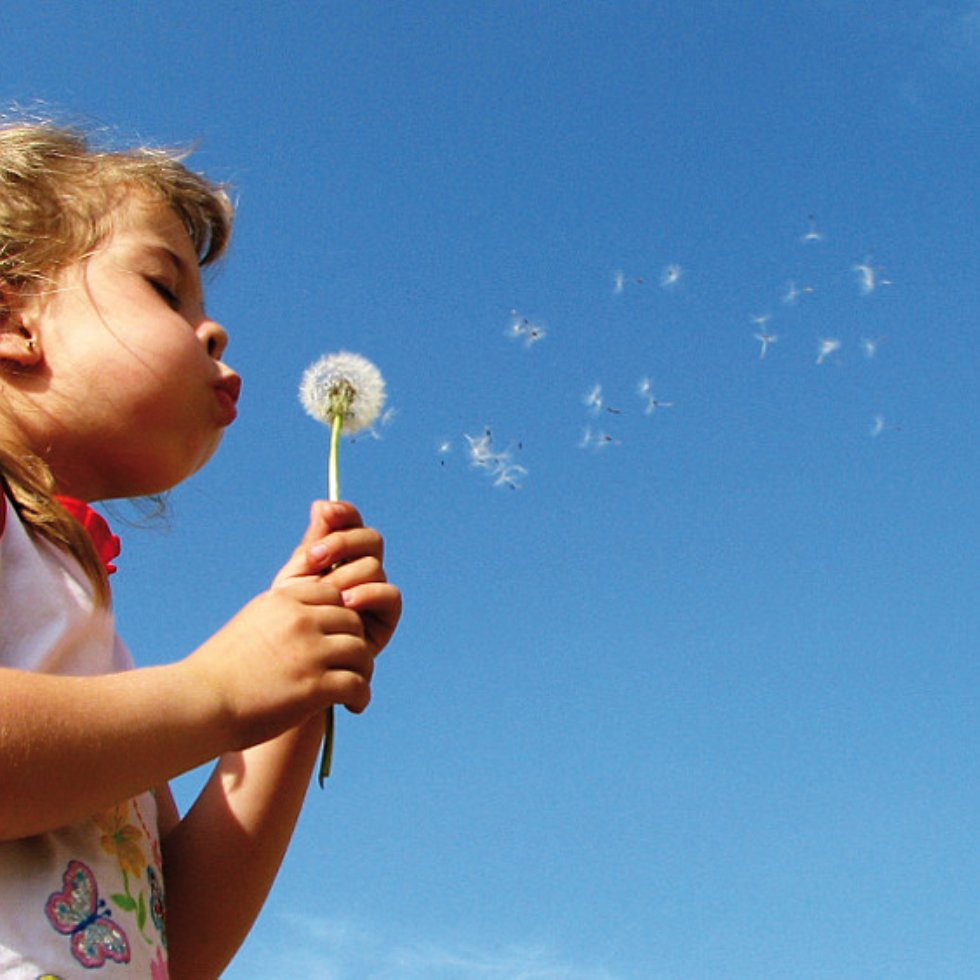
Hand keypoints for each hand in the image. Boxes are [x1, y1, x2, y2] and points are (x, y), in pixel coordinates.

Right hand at [183, 502, 400, 750]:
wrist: (198, 704)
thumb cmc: (219, 672)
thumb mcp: (251, 624)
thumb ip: (281, 615)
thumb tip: (308, 615)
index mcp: (283, 600)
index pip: (334, 594)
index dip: (342, 616)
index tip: (338, 637)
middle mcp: (299, 620)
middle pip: (352, 621)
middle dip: (355, 643)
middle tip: (353, 665)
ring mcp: (309, 651)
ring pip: (360, 651)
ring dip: (363, 670)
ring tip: (355, 687)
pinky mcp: (315, 686)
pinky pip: (357, 684)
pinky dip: (361, 696)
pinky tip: (354, 706)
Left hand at [274, 500, 401, 668]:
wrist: (290, 662)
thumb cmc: (289, 620)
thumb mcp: (295, 578)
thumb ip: (312, 544)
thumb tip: (321, 505)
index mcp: (339, 555)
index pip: (351, 523)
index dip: (344, 513)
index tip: (325, 513)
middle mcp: (361, 569)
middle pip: (369, 539)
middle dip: (341, 543)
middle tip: (313, 558)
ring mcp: (375, 591)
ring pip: (374, 566)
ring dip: (347, 575)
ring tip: (325, 592)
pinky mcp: (386, 616)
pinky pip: (389, 594)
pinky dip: (368, 594)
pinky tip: (346, 603)